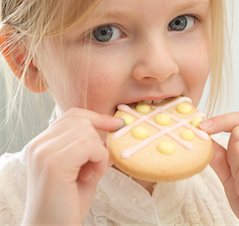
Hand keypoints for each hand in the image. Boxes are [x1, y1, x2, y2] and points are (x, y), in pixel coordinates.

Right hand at [22, 108, 123, 224]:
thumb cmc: (67, 206)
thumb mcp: (82, 169)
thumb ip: (91, 147)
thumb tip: (114, 127)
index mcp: (41, 144)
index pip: (71, 115)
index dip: (96, 117)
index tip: (117, 124)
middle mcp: (38, 144)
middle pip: (80, 120)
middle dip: (97, 140)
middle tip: (95, 167)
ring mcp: (44, 151)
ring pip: (86, 131)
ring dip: (98, 153)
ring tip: (90, 175)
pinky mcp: (53, 162)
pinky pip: (89, 145)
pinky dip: (99, 159)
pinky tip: (91, 177)